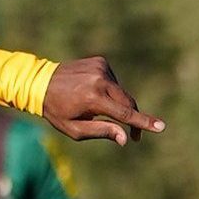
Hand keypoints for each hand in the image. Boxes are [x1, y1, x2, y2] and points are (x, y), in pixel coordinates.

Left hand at [42, 57, 164, 145]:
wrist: (38, 82)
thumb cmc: (55, 110)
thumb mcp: (73, 128)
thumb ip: (100, 132)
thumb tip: (124, 138)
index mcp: (93, 99)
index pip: (124, 113)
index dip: (143, 122)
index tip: (161, 127)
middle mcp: (100, 81)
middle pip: (128, 102)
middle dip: (133, 118)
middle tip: (134, 136)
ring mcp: (101, 68)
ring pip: (120, 92)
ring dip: (114, 102)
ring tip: (92, 106)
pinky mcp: (100, 61)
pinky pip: (112, 81)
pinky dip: (107, 89)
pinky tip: (90, 91)